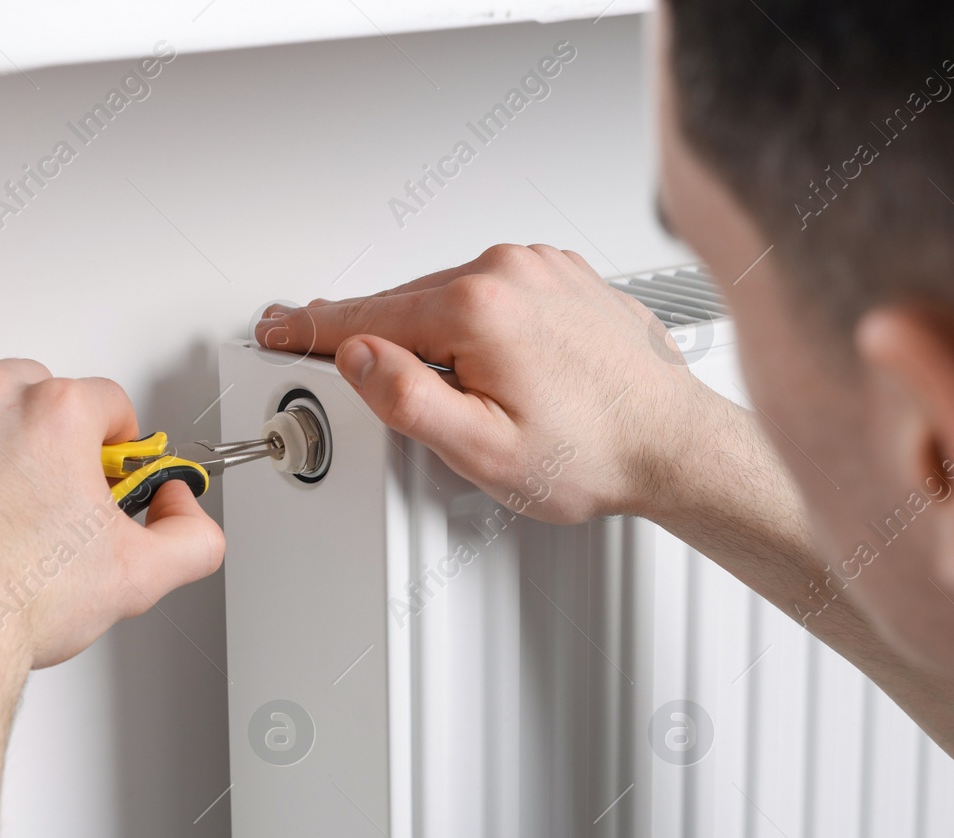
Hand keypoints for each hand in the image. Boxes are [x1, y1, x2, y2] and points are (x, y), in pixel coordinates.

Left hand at [0, 359, 224, 669]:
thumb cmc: (15, 605)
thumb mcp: (144, 575)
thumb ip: (192, 532)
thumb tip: (181, 507)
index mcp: (56, 411)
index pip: (107, 401)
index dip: (113, 444)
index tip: (100, 472)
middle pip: (32, 390)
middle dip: (43, 434)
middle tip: (43, 495)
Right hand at [256, 244, 712, 522]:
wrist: (674, 445)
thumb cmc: (595, 453)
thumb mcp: (482, 451)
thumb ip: (407, 400)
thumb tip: (356, 356)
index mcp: (478, 308)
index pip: (367, 316)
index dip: (313, 331)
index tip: (278, 330)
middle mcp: (510, 271)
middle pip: (407, 304)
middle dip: (382, 343)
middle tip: (369, 388)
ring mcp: (542, 268)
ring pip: (451, 298)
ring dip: (437, 339)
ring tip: (468, 402)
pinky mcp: (565, 278)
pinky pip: (496, 293)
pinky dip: (479, 326)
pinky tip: (501, 373)